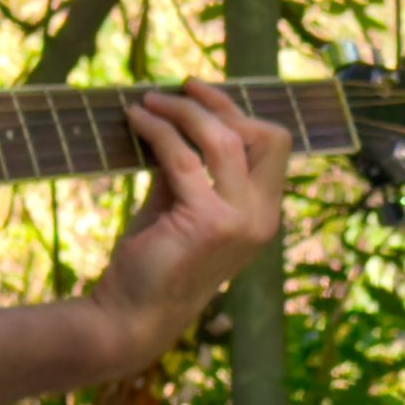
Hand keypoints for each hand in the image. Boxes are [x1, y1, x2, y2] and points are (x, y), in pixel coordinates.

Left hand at [74, 85, 291, 369]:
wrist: (131, 314)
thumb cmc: (154, 260)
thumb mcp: (180, 203)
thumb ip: (191, 166)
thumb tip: (178, 115)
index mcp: (264, 212)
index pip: (274, 145)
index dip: (239, 112)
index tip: (199, 94)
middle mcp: (263, 217)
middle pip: (265, 135)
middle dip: (219, 105)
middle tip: (176, 90)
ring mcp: (240, 221)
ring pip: (223, 140)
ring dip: (183, 112)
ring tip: (148, 102)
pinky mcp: (208, 223)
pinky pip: (183, 158)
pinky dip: (158, 131)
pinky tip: (135, 120)